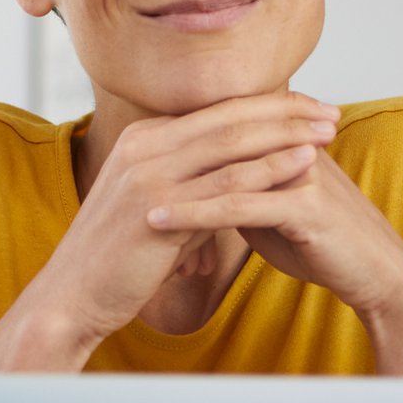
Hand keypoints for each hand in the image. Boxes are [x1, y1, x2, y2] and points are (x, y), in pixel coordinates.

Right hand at [30, 92, 340, 344]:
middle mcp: (143, 145)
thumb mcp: (153, 206)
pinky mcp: (157, 208)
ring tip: (329, 131)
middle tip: (330, 110)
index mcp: (142, 138)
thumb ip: (187, 182)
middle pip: (228, 117)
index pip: (215, 111)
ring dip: (287, 134)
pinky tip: (304, 164)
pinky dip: (270, 169)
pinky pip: (226, 182)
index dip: (266, 106)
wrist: (72, 296)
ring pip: (232, 143)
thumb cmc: (116, 259)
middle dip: (285, 111)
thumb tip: (228, 178)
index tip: (307, 107)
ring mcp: (148, 173)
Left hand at [144, 119, 402, 320]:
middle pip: (217, 139)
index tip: (127, 154)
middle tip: (112, 167)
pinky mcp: (305, 206)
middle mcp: (292, 146)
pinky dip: (193, 214)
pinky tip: (158, 222)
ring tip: (123, 194)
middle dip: (165, 155)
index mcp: (284, 141)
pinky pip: (237, 206)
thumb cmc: (324, 244)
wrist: (375, 274)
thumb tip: (200, 185)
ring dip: (170, 182)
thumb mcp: (272, 211)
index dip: (177, 140)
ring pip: (222, 170)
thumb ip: (239, 189)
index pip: (221, 128)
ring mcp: (300, 172)